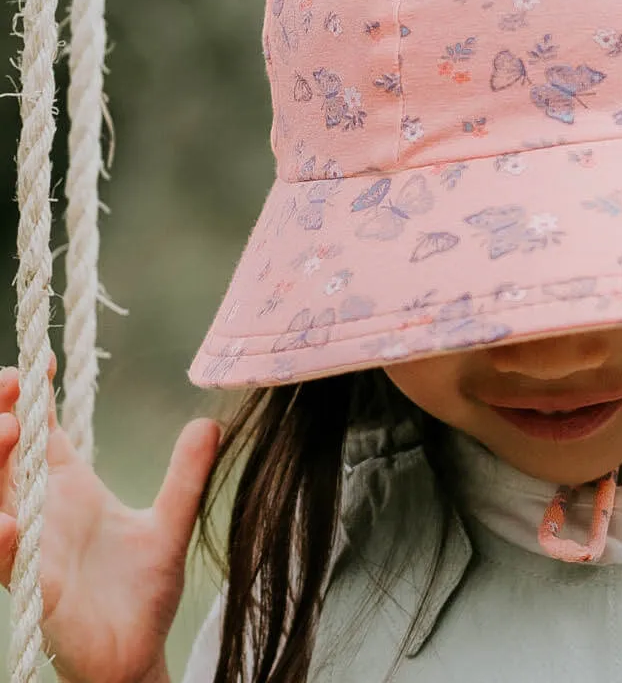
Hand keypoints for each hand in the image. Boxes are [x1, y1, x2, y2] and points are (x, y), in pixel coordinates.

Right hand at [0, 357, 220, 682]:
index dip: (30, 395)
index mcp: (69, 490)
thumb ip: (187, 474)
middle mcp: (41, 513)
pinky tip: (6, 521)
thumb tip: (211, 422)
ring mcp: (31, 550)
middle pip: (5, 455)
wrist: (138, 655)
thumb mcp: (170, 522)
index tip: (40, 358)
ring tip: (9, 429)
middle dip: (0, 416)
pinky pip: (5, 561)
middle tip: (12, 385)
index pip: (40, 431)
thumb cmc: (143, 591)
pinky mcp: (34, 591)